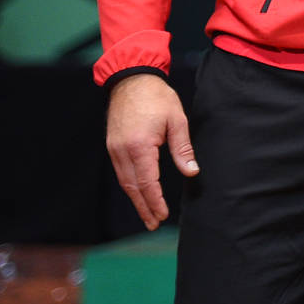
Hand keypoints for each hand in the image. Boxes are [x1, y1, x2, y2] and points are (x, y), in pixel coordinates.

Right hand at [106, 73, 198, 229]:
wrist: (131, 80)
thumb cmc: (157, 97)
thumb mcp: (177, 120)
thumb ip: (182, 148)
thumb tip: (191, 171)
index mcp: (140, 146)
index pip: (148, 182)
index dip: (155, 201)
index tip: (162, 215)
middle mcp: (122, 152)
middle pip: (133, 187)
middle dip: (144, 207)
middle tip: (154, 224)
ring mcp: (114, 149)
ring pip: (125, 182)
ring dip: (136, 199)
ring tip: (147, 215)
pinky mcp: (112, 146)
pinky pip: (121, 172)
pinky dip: (130, 186)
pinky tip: (138, 193)